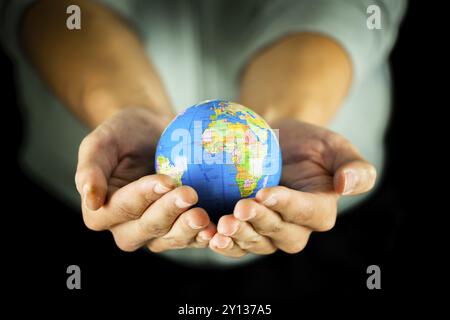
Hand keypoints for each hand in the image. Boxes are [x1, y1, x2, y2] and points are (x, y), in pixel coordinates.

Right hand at [75, 108, 215, 251]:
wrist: (151, 134)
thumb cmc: (123, 134)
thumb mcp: (101, 142)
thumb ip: (90, 168)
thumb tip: (91, 199)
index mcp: (102, 211)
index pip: (121, 208)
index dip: (143, 197)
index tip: (165, 180)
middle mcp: (126, 227)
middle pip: (146, 229)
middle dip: (168, 214)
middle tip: (189, 194)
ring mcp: (154, 232)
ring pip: (169, 240)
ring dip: (187, 230)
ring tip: (203, 215)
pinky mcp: (178, 229)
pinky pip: (190, 238)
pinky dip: (203, 235)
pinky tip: (216, 226)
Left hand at [210, 119, 376, 256]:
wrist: (276, 143)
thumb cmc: (307, 142)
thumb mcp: (334, 145)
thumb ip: (353, 164)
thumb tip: (348, 185)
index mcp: (320, 209)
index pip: (309, 214)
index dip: (288, 206)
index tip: (264, 192)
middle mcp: (297, 227)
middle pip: (282, 235)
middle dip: (260, 224)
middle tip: (238, 209)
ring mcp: (270, 231)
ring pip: (258, 243)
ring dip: (239, 237)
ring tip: (220, 226)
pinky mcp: (247, 229)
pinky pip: (237, 242)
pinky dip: (222, 241)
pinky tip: (205, 231)